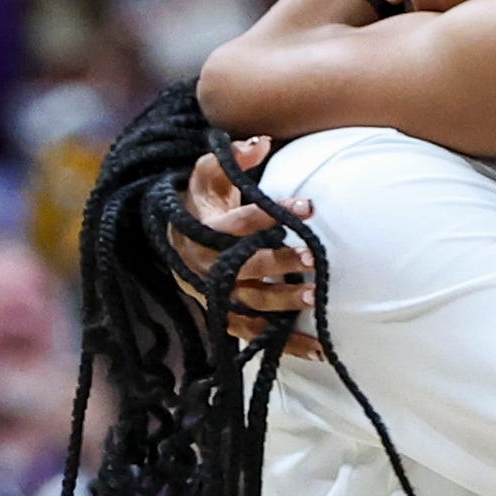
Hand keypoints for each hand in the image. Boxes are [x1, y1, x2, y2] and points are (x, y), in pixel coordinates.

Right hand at [173, 137, 321, 357]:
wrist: (177, 239)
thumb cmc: (203, 202)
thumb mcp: (211, 174)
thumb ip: (234, 158)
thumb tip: (261, 143)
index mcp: (203, 231)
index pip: (239, 222)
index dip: (272, 214)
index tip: (308, 206)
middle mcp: (207, 267)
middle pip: (244, 266)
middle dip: (277, 262)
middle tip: (312, 258)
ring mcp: (216, 296)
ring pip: (251, 303)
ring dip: (283, 303)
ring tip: (314, 299)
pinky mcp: (227, 317)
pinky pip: (256, 334)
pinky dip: (285, 345)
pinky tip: (318, 351)